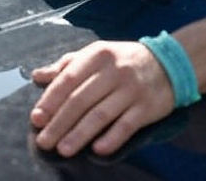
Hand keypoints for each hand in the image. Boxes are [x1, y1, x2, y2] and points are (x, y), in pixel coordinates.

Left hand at [30, 40, 174, 157]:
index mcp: (98, 54)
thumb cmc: (123, 61)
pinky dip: (112, 138)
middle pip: (81, 99)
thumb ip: (66, 65)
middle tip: (43, 141)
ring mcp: (132, 89)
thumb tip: (37, 76)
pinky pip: (127, 125)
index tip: (36, 118)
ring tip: (63, 149)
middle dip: (59, 122)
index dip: (51, 100)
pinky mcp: (147, 107)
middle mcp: (114, 70)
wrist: (168, 64)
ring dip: (79, 134)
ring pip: (101, 114)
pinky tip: (97, 150)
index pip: (69, 79)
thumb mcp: (96, 54)